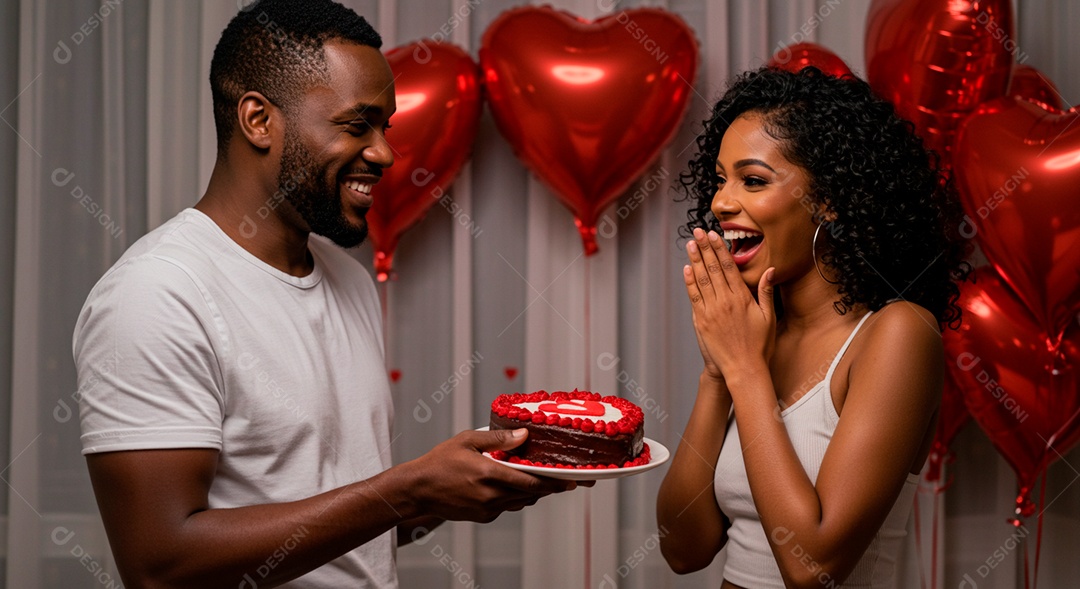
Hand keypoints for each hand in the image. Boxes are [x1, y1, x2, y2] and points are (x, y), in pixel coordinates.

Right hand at [404, 429, 579, 522]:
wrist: (418, 490)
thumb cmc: (439, 462)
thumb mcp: (467, 441)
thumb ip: (498, 439)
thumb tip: (524, 435)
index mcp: (489, 475)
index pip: (531, 482)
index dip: (554, 482)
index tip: (571, 481)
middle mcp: (491, 495)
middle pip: (531, 493)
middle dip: (549, 487)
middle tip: (566, 480)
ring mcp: (487, 509)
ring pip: (521, 501)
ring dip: (533, 492)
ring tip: (543, 480)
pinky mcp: (483, 516)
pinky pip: (507, 507)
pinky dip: (515, 497)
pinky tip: (514, 485)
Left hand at [683, 228, 775, 380]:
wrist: (743, 369)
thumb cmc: (759, 346)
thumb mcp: (769, 317)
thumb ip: (765, 292)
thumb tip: (770, 270)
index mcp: (742, 298)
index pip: (728, 267)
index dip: (720, 249)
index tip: (714, 235)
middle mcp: (725, 301)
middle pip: (713, 269)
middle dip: (705, 248)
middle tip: (698, 231)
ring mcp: (711, 311)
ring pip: (701, 280)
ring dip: (695, 260)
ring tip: (691, 244)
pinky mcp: (702, 321)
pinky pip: (694, 297)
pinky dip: (689, 282)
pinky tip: (686, 269)